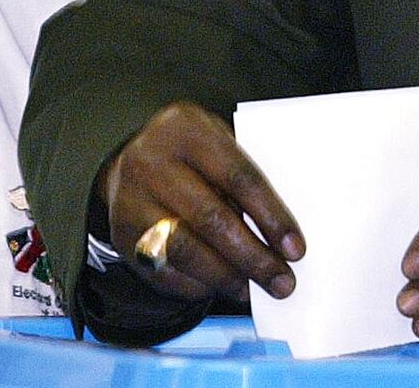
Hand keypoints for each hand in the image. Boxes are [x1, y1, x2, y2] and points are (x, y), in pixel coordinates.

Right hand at [101, 102, 303, 305]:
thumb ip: (243, 177)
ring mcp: (132, 200)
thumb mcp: (216, 142)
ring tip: (252, 289)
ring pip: (185, 249)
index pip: (238, 177)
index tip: (295, 249)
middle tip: (282, 282)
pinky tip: (220, 288)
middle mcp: (153, 162)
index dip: (271, 217)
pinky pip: (163, 271)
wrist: (128, 161)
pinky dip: (197, 285)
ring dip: (226, 277)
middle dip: (253, 257)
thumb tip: (282, 235)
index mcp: (187, 129)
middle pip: (211, 218)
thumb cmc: (190, 154)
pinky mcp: (122, 236)